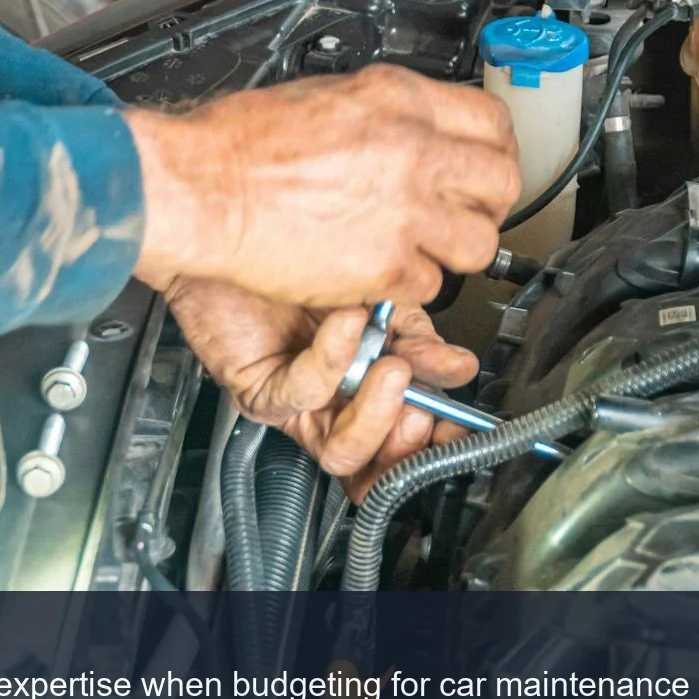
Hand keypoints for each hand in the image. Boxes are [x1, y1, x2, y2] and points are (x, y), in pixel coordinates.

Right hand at [126, 64, 519, 308]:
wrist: (197, 185)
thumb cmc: (239, 143)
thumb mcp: (329, 94)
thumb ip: (386, 113)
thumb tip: (413, 128)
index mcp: (400, 100)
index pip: (493, 123)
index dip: (496, 151)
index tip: (484, 165)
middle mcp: (414, 152)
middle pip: (502, 184)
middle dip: (487, 204)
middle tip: (463, 212)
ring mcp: (405, 211)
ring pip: (479, 244)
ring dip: (455, 251)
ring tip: (425, 249)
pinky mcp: (385, 265)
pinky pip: (428, 287)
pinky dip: (407, 287)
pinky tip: (381, 274)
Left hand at [167, 278, 476, 496]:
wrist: (240, 230)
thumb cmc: (305, 263)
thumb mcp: (383, 301)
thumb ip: (418, 339)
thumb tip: (457, 368)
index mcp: (367, 389)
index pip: (403, 444)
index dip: (434, 445)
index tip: (459, 426)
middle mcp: (331, 407)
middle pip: (372, 468)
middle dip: (407, 444)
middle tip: (422, 405)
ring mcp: (295, 405)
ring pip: (339, 451)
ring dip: (375, 415)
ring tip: (392, 369)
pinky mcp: (259, 390)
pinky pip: (303, 394)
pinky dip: (333, 357)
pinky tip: (348, 321)